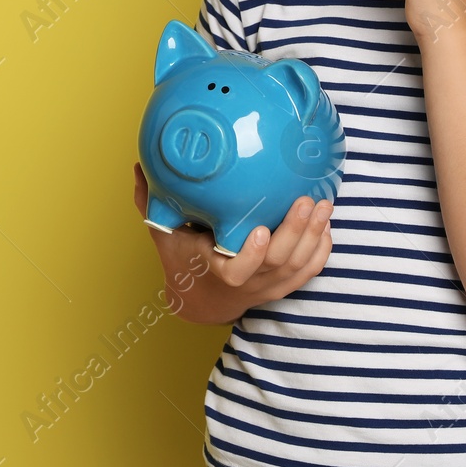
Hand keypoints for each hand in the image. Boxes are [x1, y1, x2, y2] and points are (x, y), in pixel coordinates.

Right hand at [134, 161, 332, 322]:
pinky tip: (327, 224)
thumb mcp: (164, 232)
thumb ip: (151, 201)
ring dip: (314, 236)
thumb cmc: (183, 260)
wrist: (201, 301)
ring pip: (298, 266)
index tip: (259, 230)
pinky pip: (309, 271)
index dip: (252, 254)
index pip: (239, 269)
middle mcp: (247, 283)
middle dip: (296, 232)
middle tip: (306, 200)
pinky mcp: (282, 286)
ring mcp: (268, 286)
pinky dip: (321, 250)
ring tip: (324, 204)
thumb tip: (138, 165)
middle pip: (278, 262)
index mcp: (219, 271)